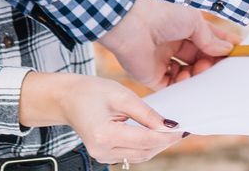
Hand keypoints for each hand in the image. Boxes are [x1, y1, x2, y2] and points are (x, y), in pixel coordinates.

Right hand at [18, 70, 185, 163]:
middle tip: (180, 129)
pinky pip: (132, 155)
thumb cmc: (88, 92)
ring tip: (170, 131)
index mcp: (104, 134)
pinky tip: (154, 135)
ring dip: (157, 145)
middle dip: (164, 142)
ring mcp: (102, 157)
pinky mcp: (105, 157)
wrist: (65, 99)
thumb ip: (145, 112)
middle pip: (145, 152)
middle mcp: (102, 151)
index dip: (166, 136)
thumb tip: (168, 125)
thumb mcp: (119, 94)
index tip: (182, 128)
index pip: (145, 140)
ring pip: (140, 157)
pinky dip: (145, 146)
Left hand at [98, 0, 239, 87]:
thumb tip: (226, 50)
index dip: (223, 45)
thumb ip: (210, 38)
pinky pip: (173, 86)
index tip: (239, 52)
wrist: (132, 24)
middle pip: (200, 59)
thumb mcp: (193, 21)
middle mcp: (173, 44)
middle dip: (212, 63)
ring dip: (199, 74)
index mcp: (182, 28)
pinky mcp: (153, 77)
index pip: (207, 39)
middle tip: (222, 66)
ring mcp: (163, 61)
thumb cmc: (162, 15)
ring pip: (189, 75)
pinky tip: (187, 77)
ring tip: (201, 69)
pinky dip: (183, 85)